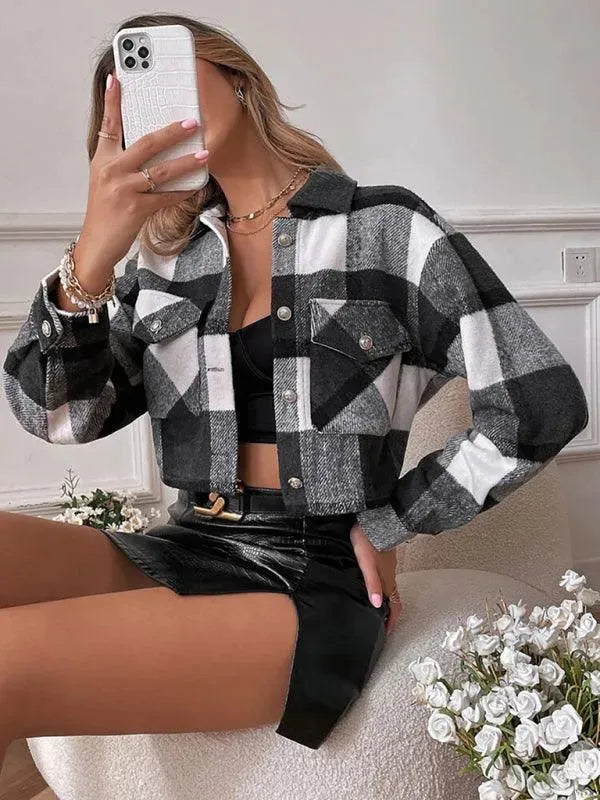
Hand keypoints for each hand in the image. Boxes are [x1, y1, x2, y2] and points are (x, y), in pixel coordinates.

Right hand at [75, 71, 210, 279]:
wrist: (97, 243)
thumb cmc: (105, 212)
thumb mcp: (106, 181)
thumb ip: (122, 162)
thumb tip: (152, 147)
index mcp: (102, 160)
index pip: (108, 124)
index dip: (113, 101)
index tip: (118, 78)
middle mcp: (112, 171)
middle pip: (146, 144)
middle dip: (171, 132)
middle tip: (192, 122)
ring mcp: (124, 190)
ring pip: (162, 171)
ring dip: (186, 162)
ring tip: (205, 155)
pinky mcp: (136, 209)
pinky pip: (166, 197)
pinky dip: (182, 192)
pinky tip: (195, 187)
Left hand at [350, 523, 401, 634]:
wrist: (375, 518)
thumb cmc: (368, 539)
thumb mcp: (366, 563)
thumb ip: (372, 583)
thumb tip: (377, 605)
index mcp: (387, 579)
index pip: (394, 606)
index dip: (392, 621)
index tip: (387, 633)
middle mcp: (390, 574)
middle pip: (393, 599)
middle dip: (390, 613)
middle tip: (383, 624)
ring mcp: (387, 565)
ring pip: (389, 587)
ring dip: (386, 600)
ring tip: (378, 608)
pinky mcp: (384, 557)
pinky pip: (385, 576)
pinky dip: (381, 586)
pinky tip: (373, 584)